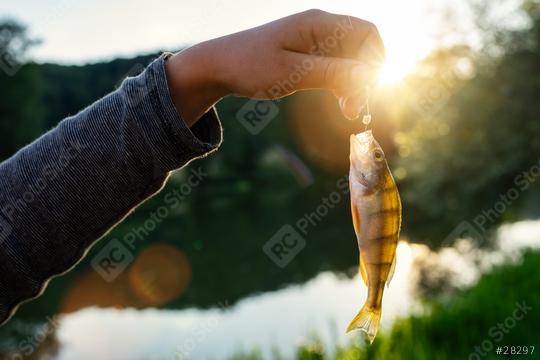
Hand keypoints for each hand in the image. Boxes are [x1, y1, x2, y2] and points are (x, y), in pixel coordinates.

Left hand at [166, 9, 384, 125]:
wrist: (219, 66)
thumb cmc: (250, 66)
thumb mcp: (291, 73)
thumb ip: (332, 73)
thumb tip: (370, 75)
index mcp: (318, 24)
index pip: (367, 33)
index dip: (376, 61)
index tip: (368, 92)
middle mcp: (320, 28)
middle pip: (361, 48)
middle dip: (365, 78)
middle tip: (354, 110)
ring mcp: (314, 41)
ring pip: (350, 60)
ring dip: (355, 84)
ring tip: (348, 111)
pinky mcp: (308, 55)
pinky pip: (336, 67)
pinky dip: (342, 84)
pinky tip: (339, 102)